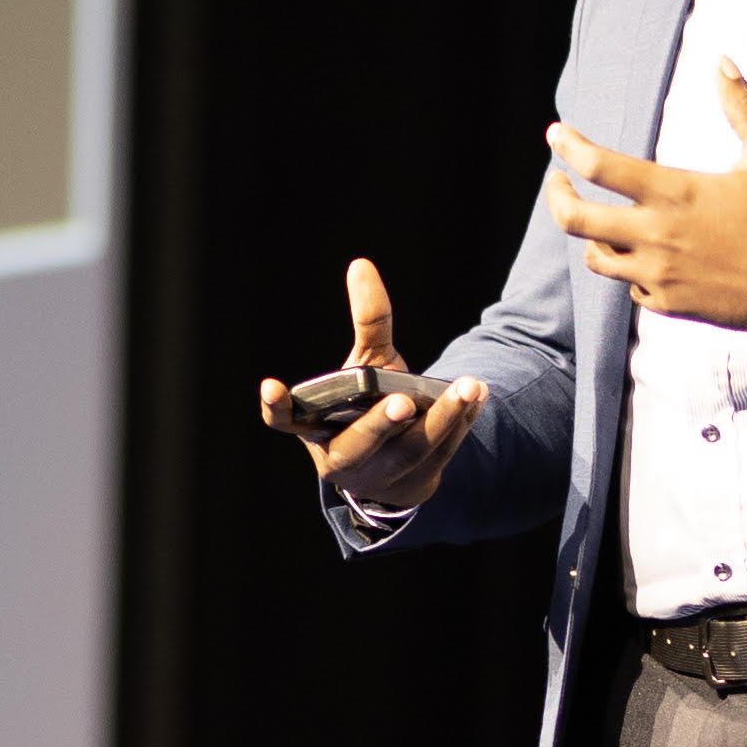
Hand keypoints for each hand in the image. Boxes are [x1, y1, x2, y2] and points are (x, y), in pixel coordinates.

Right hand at [255, 257, 484, 512]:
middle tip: (400, 402)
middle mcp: (341, 456)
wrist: (390, 470)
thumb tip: (362, 264)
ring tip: (467, 387)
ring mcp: (381, 475)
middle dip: (379, 424)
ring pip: (410, 450)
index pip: (284, 420)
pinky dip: (461, 422)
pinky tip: (476, 396)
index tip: (270, 385)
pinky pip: (442, 451)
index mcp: (314, 429)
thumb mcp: (365, 363)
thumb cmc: (366, 406)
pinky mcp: (417, 482)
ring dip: (441, 419)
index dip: (276, 406)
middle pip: (359, 444)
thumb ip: (367, 321)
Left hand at [546, 61, 746, 327]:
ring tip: (602, 222)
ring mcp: (660, 274)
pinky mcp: (670, 304)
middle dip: (557, 196)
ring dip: (594, 237)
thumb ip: (742, 106)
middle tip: (558, 182)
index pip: (600, 166)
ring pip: (597, 258)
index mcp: (676, 192)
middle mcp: (658, 235)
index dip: (569, 146)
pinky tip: (648, 258)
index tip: (557, 135)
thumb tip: (722, 61)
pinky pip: (631, 288)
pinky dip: (631, 271)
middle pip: (575, 219)